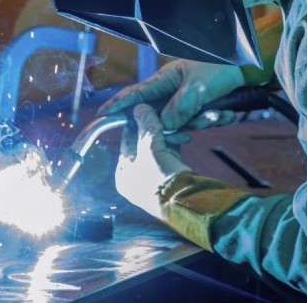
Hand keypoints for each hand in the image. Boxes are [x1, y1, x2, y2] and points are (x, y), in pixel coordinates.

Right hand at [98, 59, 244, 135]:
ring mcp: (184, 100)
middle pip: (158, 116)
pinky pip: (198, 122)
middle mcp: (171, 91)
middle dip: (176, 125)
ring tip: (220, 112)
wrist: (248, 69)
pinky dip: (214, 119)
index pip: (136, 94)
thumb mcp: (199, 87)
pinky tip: (228, 113)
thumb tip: (164, 125)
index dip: (118, 105)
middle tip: (183, 132)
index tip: (101, 116)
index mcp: (165, 79)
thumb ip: (180, 107)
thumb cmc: (221, 67)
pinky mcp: (199, 108)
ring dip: (203, 120)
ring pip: (182, 123)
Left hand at [115, 104, 190, 218]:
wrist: (184, 201)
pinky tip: (182, 134)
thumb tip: (139, 106)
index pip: (126, 143)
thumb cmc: (158, 177)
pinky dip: (174, 145)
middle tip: (160, 115)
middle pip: (143, 146)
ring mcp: (154, 180)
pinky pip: (170, 156)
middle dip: (154, 130)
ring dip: (166, 136)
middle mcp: (135, 180)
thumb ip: (144, 125)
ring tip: (173, 124)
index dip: (135, 125)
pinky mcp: (171, 179)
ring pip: (158, 150)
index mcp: (122, 176)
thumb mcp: (148, 147)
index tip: (143, 111)